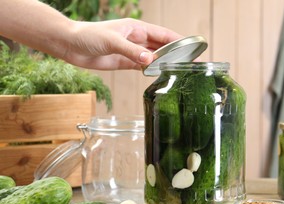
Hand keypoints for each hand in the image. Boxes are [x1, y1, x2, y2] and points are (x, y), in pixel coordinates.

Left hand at [64, 18, 182, 69]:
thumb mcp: (112, 41)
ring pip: (153, 57)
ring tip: (178, 71)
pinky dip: (151, 70)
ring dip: (164, 63)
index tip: (193, 47)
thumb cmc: (88, 35)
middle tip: (190, 63)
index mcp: (136, 29)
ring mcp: (131, 51)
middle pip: (161, 47)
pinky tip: (158, 75)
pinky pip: (142, 66)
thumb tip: (151, 60)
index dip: (179, 41)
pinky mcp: (124, 62)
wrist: (70, 45)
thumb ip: (131, 51)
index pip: (163, 35)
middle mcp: (136, 39)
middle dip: (176, 54)